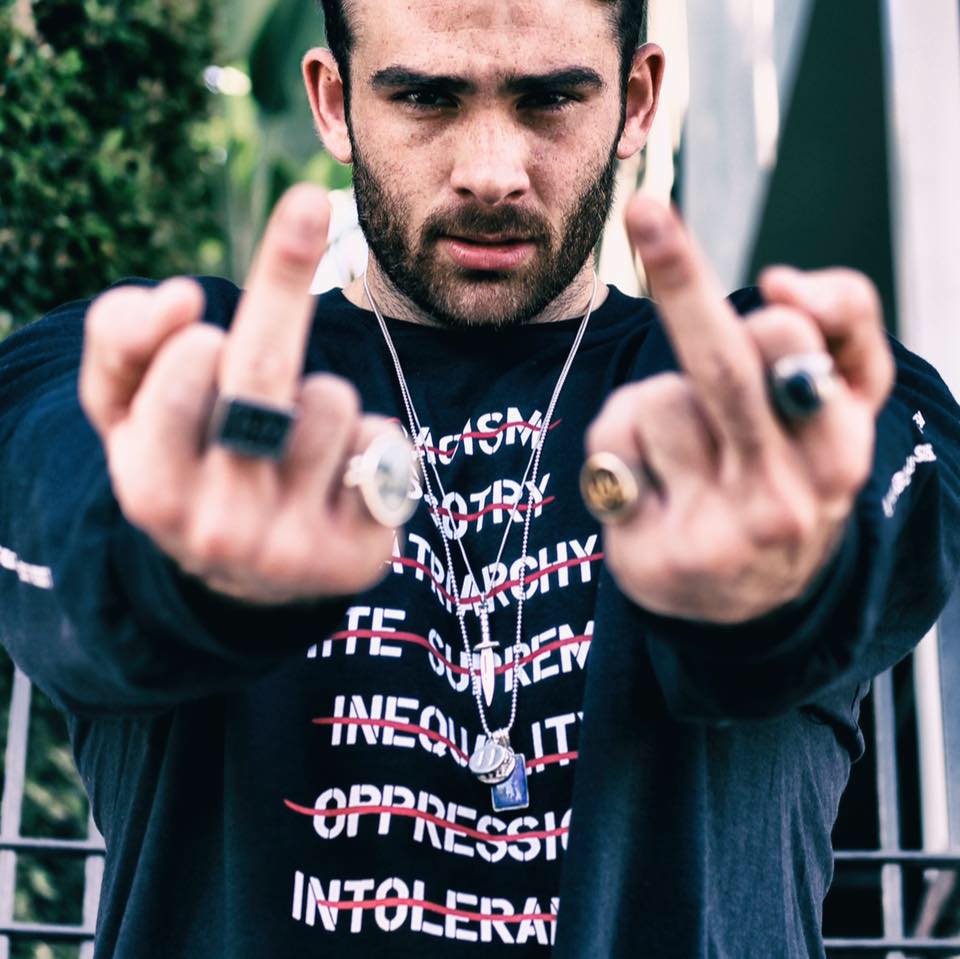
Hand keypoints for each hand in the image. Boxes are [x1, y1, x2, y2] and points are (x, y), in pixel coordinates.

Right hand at [80, 184, 399, 604]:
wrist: (248, 580)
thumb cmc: (191, 464)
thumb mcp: (131, 413)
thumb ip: (122, 342)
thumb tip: (175, 296)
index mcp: (149, 485)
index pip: (177, 372)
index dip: (192, 334)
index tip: (197, 308)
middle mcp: (219, 524)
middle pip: (262, 374)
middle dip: (284, 275)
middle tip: (307, 198)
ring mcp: (294, 545)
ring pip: (331, 401)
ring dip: (322, 396)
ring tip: (298, 443)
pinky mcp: (358, 555)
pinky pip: (382, 444)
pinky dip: (367, 440)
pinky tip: (340, 480)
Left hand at [585, 195, 894, 623]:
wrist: (744, 607)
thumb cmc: (782, 482)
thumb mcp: (833, 415)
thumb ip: (837, 333)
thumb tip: (787, 284)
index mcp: (843, 448)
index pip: (816, 347)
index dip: (795, 300)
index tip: (768, 274)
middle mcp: (792, 494)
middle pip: (728, 362)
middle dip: (681, 276)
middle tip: (648, 210)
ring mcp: (723, 530)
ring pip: (659, 400)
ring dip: (654, 405)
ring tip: (680, 453)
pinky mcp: (659, 553)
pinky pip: (614, 448)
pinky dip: (618, 446)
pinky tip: (645, 488)